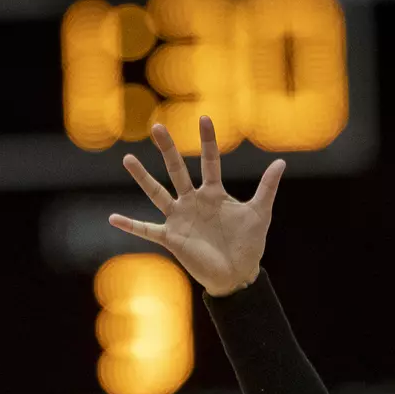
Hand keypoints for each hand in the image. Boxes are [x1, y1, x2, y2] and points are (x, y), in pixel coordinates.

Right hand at [108, 117, 284, 296]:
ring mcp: (180, 218)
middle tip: (156, 127)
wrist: (237, 275)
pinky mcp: (171, 238)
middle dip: (168, 149)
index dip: (208, 141)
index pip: (209, 161)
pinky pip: (147, 229)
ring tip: (127, 159)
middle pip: (177, 170)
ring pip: (157, 193)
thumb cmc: (248, 244)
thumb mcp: (259, 213)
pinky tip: (113, 218)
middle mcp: (193, 201)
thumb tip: (281, 161)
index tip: (204, 118)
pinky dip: (130, 225)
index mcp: (213, 193)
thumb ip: (267, 187)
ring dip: (143, 177)